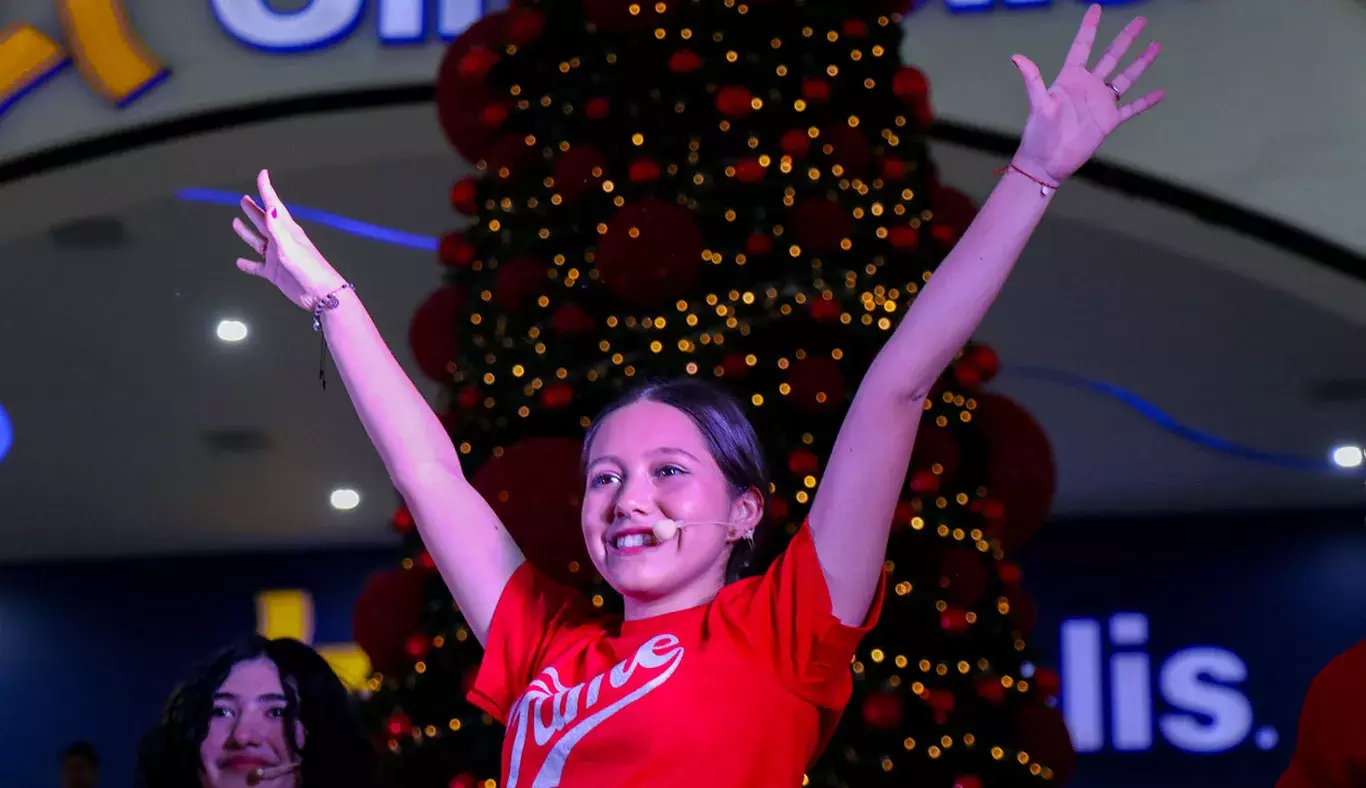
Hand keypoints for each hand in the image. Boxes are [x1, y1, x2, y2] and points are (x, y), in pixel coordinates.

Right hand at [232, 169, 346, 310]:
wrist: (320, 295)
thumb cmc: (309, 269)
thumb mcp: (291, 248)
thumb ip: (278, 230)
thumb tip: (270, 209)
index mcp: (287, 231)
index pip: (274, 205)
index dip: (267, 190)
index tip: (262, 174)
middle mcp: (281, 241)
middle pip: (264, 221)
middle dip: (254, 210)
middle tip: (243, 199)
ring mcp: (277, 257)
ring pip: (258, 241)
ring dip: (247, 232)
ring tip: (235, 222)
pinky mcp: (274, 273)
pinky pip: (257, 267)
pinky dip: (248, 264)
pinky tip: (239, 262)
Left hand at [1010, 4, 1163, 184]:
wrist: (1046, 163)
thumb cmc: (1038, 134)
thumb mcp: (1037, 104)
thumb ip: (1032, 79)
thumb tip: (1016, 57)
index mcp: (1070, 78)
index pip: (1082, 46)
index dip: (1089, 28)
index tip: (1096, 8)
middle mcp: (1088, 87)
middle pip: (1111, 56)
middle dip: (1126, 38)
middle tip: (1141, 20)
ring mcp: (1100, 103)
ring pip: (1126, 78)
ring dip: (1141, 62)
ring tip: (1156, 45)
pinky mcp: (1108, 121)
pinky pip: (1131, 108)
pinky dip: (1146, 101)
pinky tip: (1161, 92)